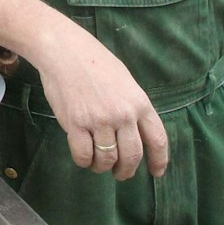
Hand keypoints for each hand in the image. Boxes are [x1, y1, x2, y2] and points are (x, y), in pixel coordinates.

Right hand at [35, 30, 168, 180]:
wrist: (64, 51)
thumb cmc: (94, 61)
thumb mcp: (125, 82)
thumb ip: (133, 107)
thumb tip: (135, 133)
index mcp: (140, 103)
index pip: (158, 140)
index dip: (159, 161)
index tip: (156, 173)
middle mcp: (123, 115)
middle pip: (132, 156)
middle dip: (126, 170)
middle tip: (120, 173)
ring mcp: (99, 121)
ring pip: (107, 159)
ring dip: (102, 167)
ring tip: (97, 163)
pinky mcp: (76, 124)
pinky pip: (83, 155)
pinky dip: (84, 161)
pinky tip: (83, 156)